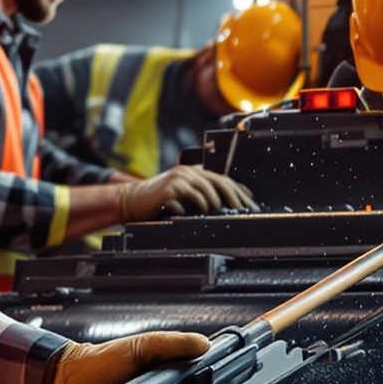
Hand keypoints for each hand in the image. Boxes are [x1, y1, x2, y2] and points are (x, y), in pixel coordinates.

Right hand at [118, 165, 254, 220]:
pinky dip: (200, 204)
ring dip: (217, 202)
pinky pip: (192, 195)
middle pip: (219, 181)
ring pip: (207, 187)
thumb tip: (223, 207)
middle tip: (243, 209)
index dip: (238, 189)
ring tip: (222, 212)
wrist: (133, 201)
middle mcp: (189, 172)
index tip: (250, 202)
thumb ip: (199, 197)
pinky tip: (202, 211)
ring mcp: (180, 178)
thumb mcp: (181, 196)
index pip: (223, 178)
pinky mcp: (171, 187)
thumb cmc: (159, 201)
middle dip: (234, 196)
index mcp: (194, 172)